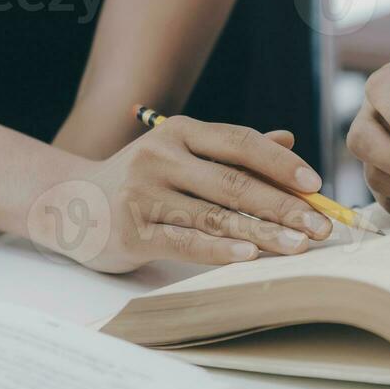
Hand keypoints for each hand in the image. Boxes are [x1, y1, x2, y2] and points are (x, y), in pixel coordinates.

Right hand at [32, 117, 332, 271]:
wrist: (68, 203)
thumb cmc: (141, 181)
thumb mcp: (183, 154)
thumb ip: (232, 150)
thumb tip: (289, 142)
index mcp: (180, 132)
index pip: (240, 143)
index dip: (281, 164)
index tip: (316, 185)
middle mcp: (161, 157)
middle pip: (235, 182)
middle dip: (284, 206)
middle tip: (321, 226)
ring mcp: (143, 193)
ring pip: (216, 216)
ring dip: (263, 233)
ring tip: (299, 246)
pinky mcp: (132, 230)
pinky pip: (185, 241)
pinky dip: (220, 250)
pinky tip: (250, 256)